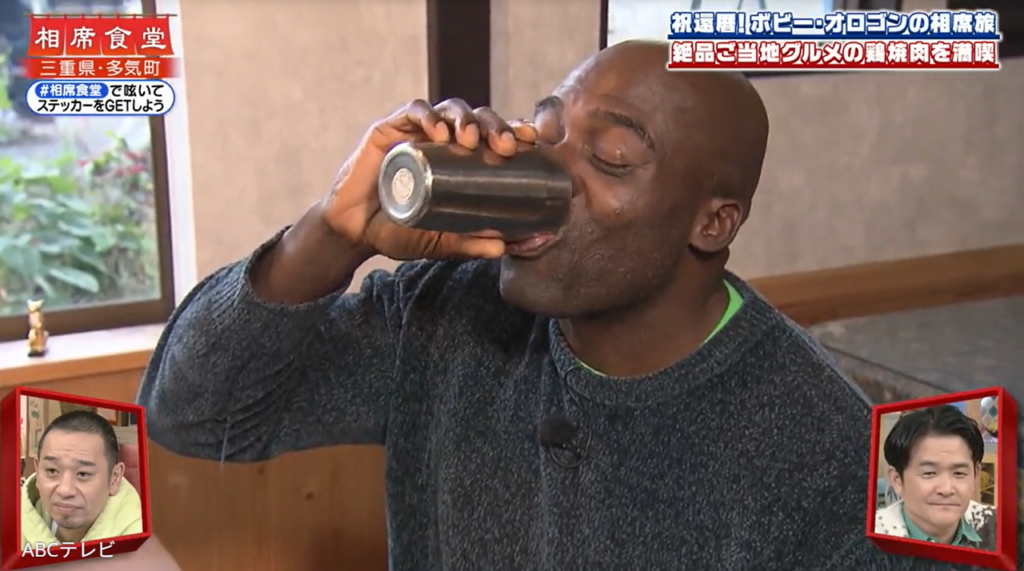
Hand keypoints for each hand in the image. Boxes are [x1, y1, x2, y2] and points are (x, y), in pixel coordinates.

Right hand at [322, 98, 537, 260]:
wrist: (355, 231)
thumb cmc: (400, 231)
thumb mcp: (441, 241)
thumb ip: (471, 244)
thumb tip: (505, 249)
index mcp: (462, 160)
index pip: (494, 136)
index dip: (515, 131)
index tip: (532, 141)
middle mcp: (444, 141)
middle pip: (478, 118)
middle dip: (496, 125)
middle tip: (505, 146)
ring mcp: (417, 132)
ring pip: (450, 109)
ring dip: (465, 118)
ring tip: (471, 139)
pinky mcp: (390, 128)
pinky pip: (414, 111)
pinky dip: (429, 116)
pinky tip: (438, 133)